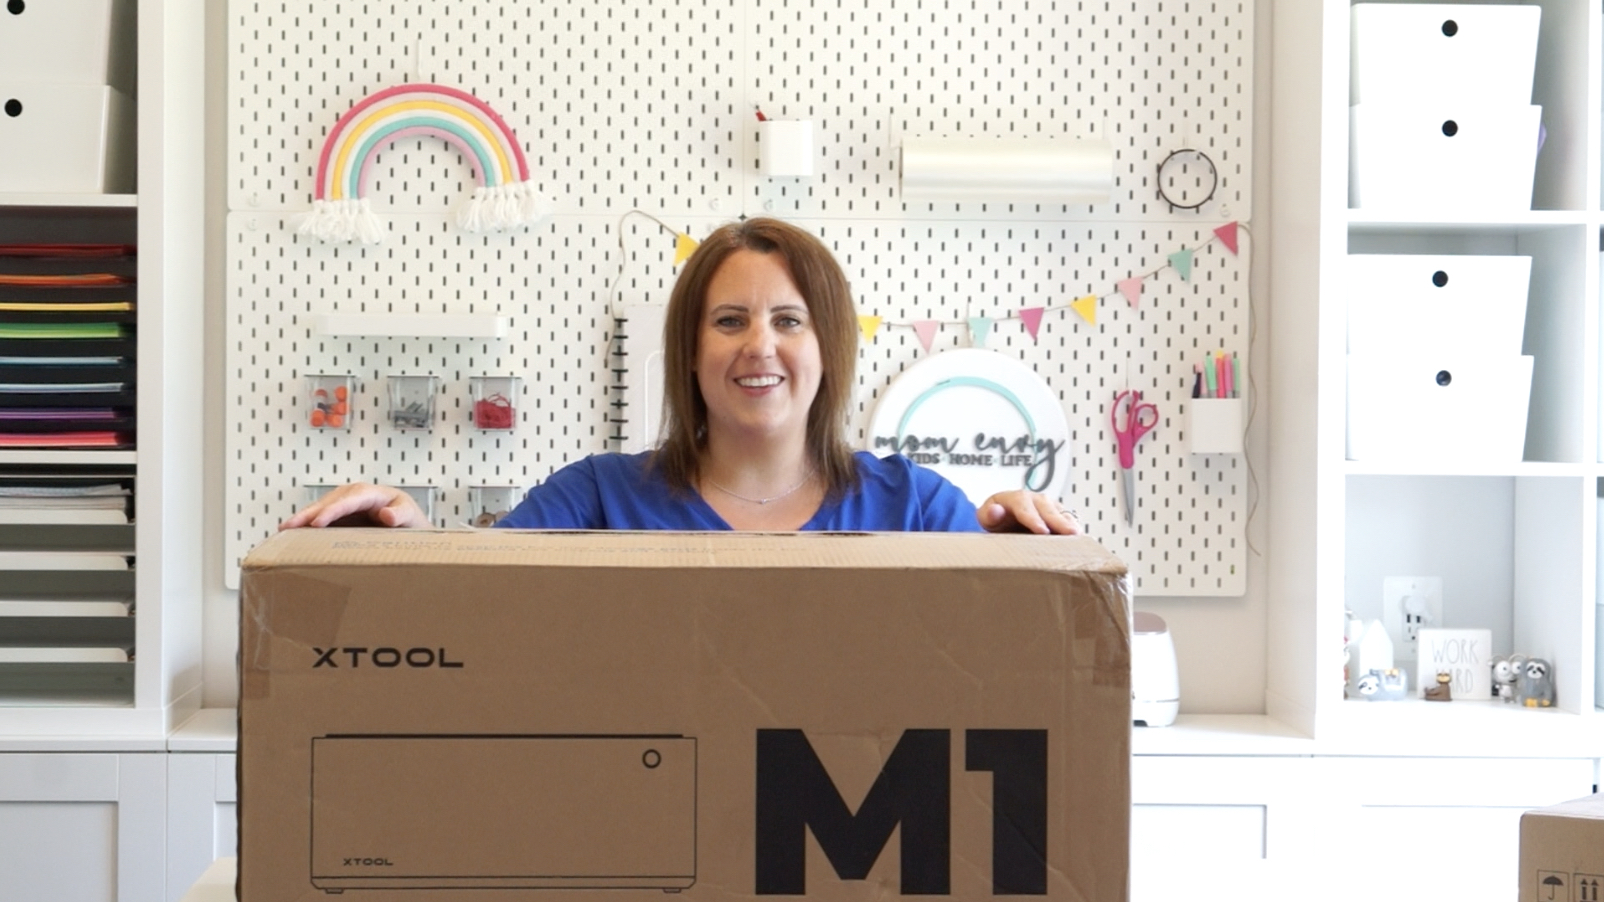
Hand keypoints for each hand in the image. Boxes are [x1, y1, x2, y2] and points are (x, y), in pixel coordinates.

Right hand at [277, 483, 429, 529]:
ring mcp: (346, 505)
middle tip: (289, 526)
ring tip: (284, 529)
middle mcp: (356, 496)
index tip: (318, 522)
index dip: (333, 510)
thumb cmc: (412, 522)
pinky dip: (306, 525)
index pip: (350, 499)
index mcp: (374, 494)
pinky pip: (321, 518)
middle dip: (309, 513)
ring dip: (302, 518)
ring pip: (321, 508)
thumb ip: (402, 514)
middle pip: (330, 501)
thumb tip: (388, 515)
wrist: (411, 529)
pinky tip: (291, 534)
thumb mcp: (412, 518)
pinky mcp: (340, 516)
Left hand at [976, 490, 1081, 534]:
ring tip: (1078, 535)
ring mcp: (1048, 506)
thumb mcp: (986, 518)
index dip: (1033, 518)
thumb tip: (995, 510)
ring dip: (1069, 523)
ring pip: (1060, 512)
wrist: (1005, 520)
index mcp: (1015, 498)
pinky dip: (1074, 527)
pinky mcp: (1058, 515)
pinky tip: (1080, 539)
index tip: (1041, 530)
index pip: (1024, 505)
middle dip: (1058, 520)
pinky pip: (1068, 519)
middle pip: (1047, 507)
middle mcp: (1035, 499)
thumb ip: (988, 514)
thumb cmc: (996, 520)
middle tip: (1069, 533)